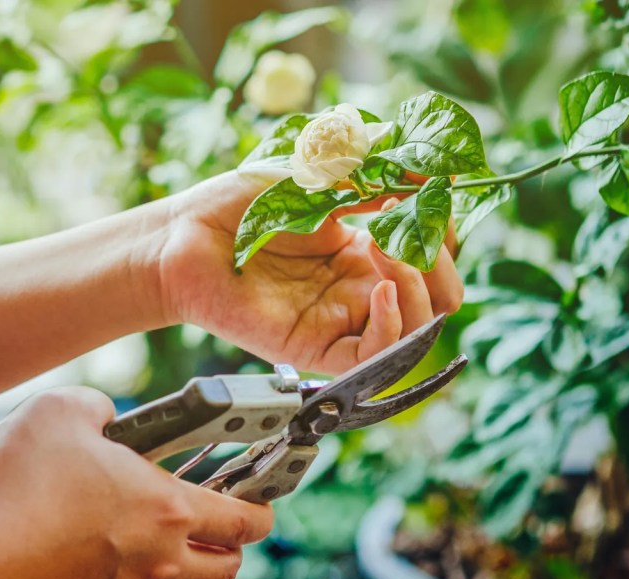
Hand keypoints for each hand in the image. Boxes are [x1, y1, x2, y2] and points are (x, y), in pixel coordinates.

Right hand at [0, 387, 272, 578]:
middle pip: (228, 571)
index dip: (261, 510)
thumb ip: (99, 406)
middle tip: (213, 533)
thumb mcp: (59, 411)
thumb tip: (109, 417)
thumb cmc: (15, 486)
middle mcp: (162, 562)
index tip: (260, 506)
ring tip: (164, 562)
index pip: (246, 519)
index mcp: (167, 508)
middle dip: (230, 551)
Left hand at [157, 171, 463, 374]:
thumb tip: (434, 173)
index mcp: (362, 251)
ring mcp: (340, 320)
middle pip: (439, 298)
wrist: (184, 238)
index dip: (444, 230)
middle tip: (413, 229)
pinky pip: (376, 355)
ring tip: (385, 246)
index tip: (432, 195)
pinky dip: (394, 327)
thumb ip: (372, 178)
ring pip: (418, 330)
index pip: (434, 255)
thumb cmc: (237, 205)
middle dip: (442, 264)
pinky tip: (381, 291)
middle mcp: (358, 289)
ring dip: (419, 287)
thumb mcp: (313, 177)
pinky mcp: (317, 349)